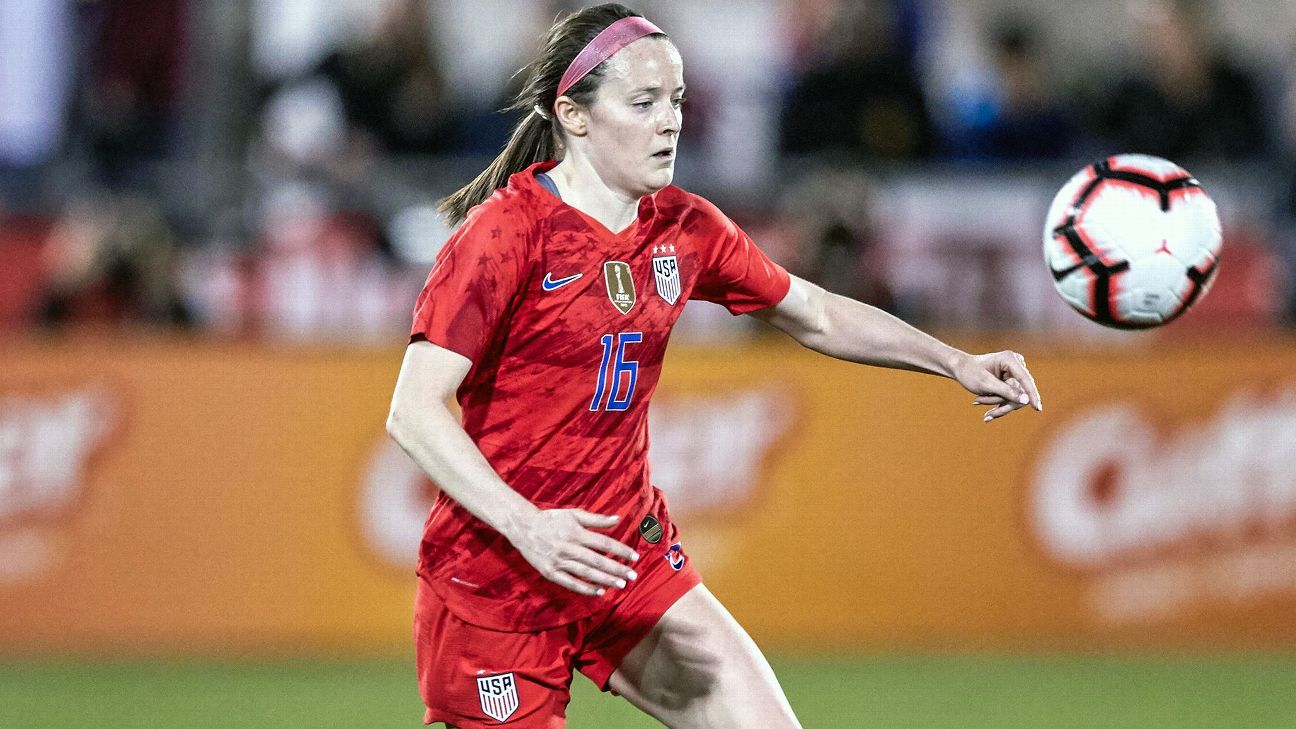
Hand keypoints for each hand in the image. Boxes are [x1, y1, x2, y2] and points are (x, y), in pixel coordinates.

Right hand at [506, 508, 639, 595]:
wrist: (524, 528)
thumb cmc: (551, 519)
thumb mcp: (574, 514)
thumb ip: (597, 519)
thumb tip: (618, 519)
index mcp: (576, 532)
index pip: (604, 543)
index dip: (620, 550)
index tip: (634, 557)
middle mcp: (569, 548)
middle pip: (597, 560)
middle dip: (617, 569)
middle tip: (633, 576)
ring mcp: (559, 561)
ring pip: (586, 573)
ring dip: (605, 580)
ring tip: (621, 585)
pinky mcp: (550, 572)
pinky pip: (570, 583)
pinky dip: (585, 588)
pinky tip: (599, 592)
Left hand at [952, 350, 1042, 422]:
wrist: (960, 369)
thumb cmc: (969, 373)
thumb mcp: (985, 384)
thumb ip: (1006, 392)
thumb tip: (1026, 400)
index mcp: (1010, 359)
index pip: (1025, 379)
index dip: (1032, 394)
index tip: (1037, 408)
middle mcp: (1016, 364)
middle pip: (1020, 392)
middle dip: (1002, 402)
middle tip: (984, 413)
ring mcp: (1015, 373)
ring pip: (1014, 397)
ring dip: (996, 402)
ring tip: (977, 401)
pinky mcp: (1012, 381)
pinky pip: (1010, 398)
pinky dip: (997, 403)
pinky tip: (984, 409)